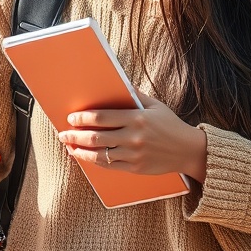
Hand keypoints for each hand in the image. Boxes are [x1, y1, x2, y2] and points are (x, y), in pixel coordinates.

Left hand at [57, 89, 207, 182]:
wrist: (188, 150)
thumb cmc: (170, 124)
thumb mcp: (155, 105)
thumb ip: (135, 95)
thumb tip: (118, 82)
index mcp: (137, 118)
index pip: (102, 118)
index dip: (83, 118)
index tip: (71, 117)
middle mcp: (133, 137)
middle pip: (97, 137)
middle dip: (76, 136)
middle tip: (63, 134)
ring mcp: (134, 155)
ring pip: (100, 154)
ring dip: (80, 151)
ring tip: (69, 147)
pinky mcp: (135, 169)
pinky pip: (109, 166)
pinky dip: (94, 162)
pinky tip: (85, 157)